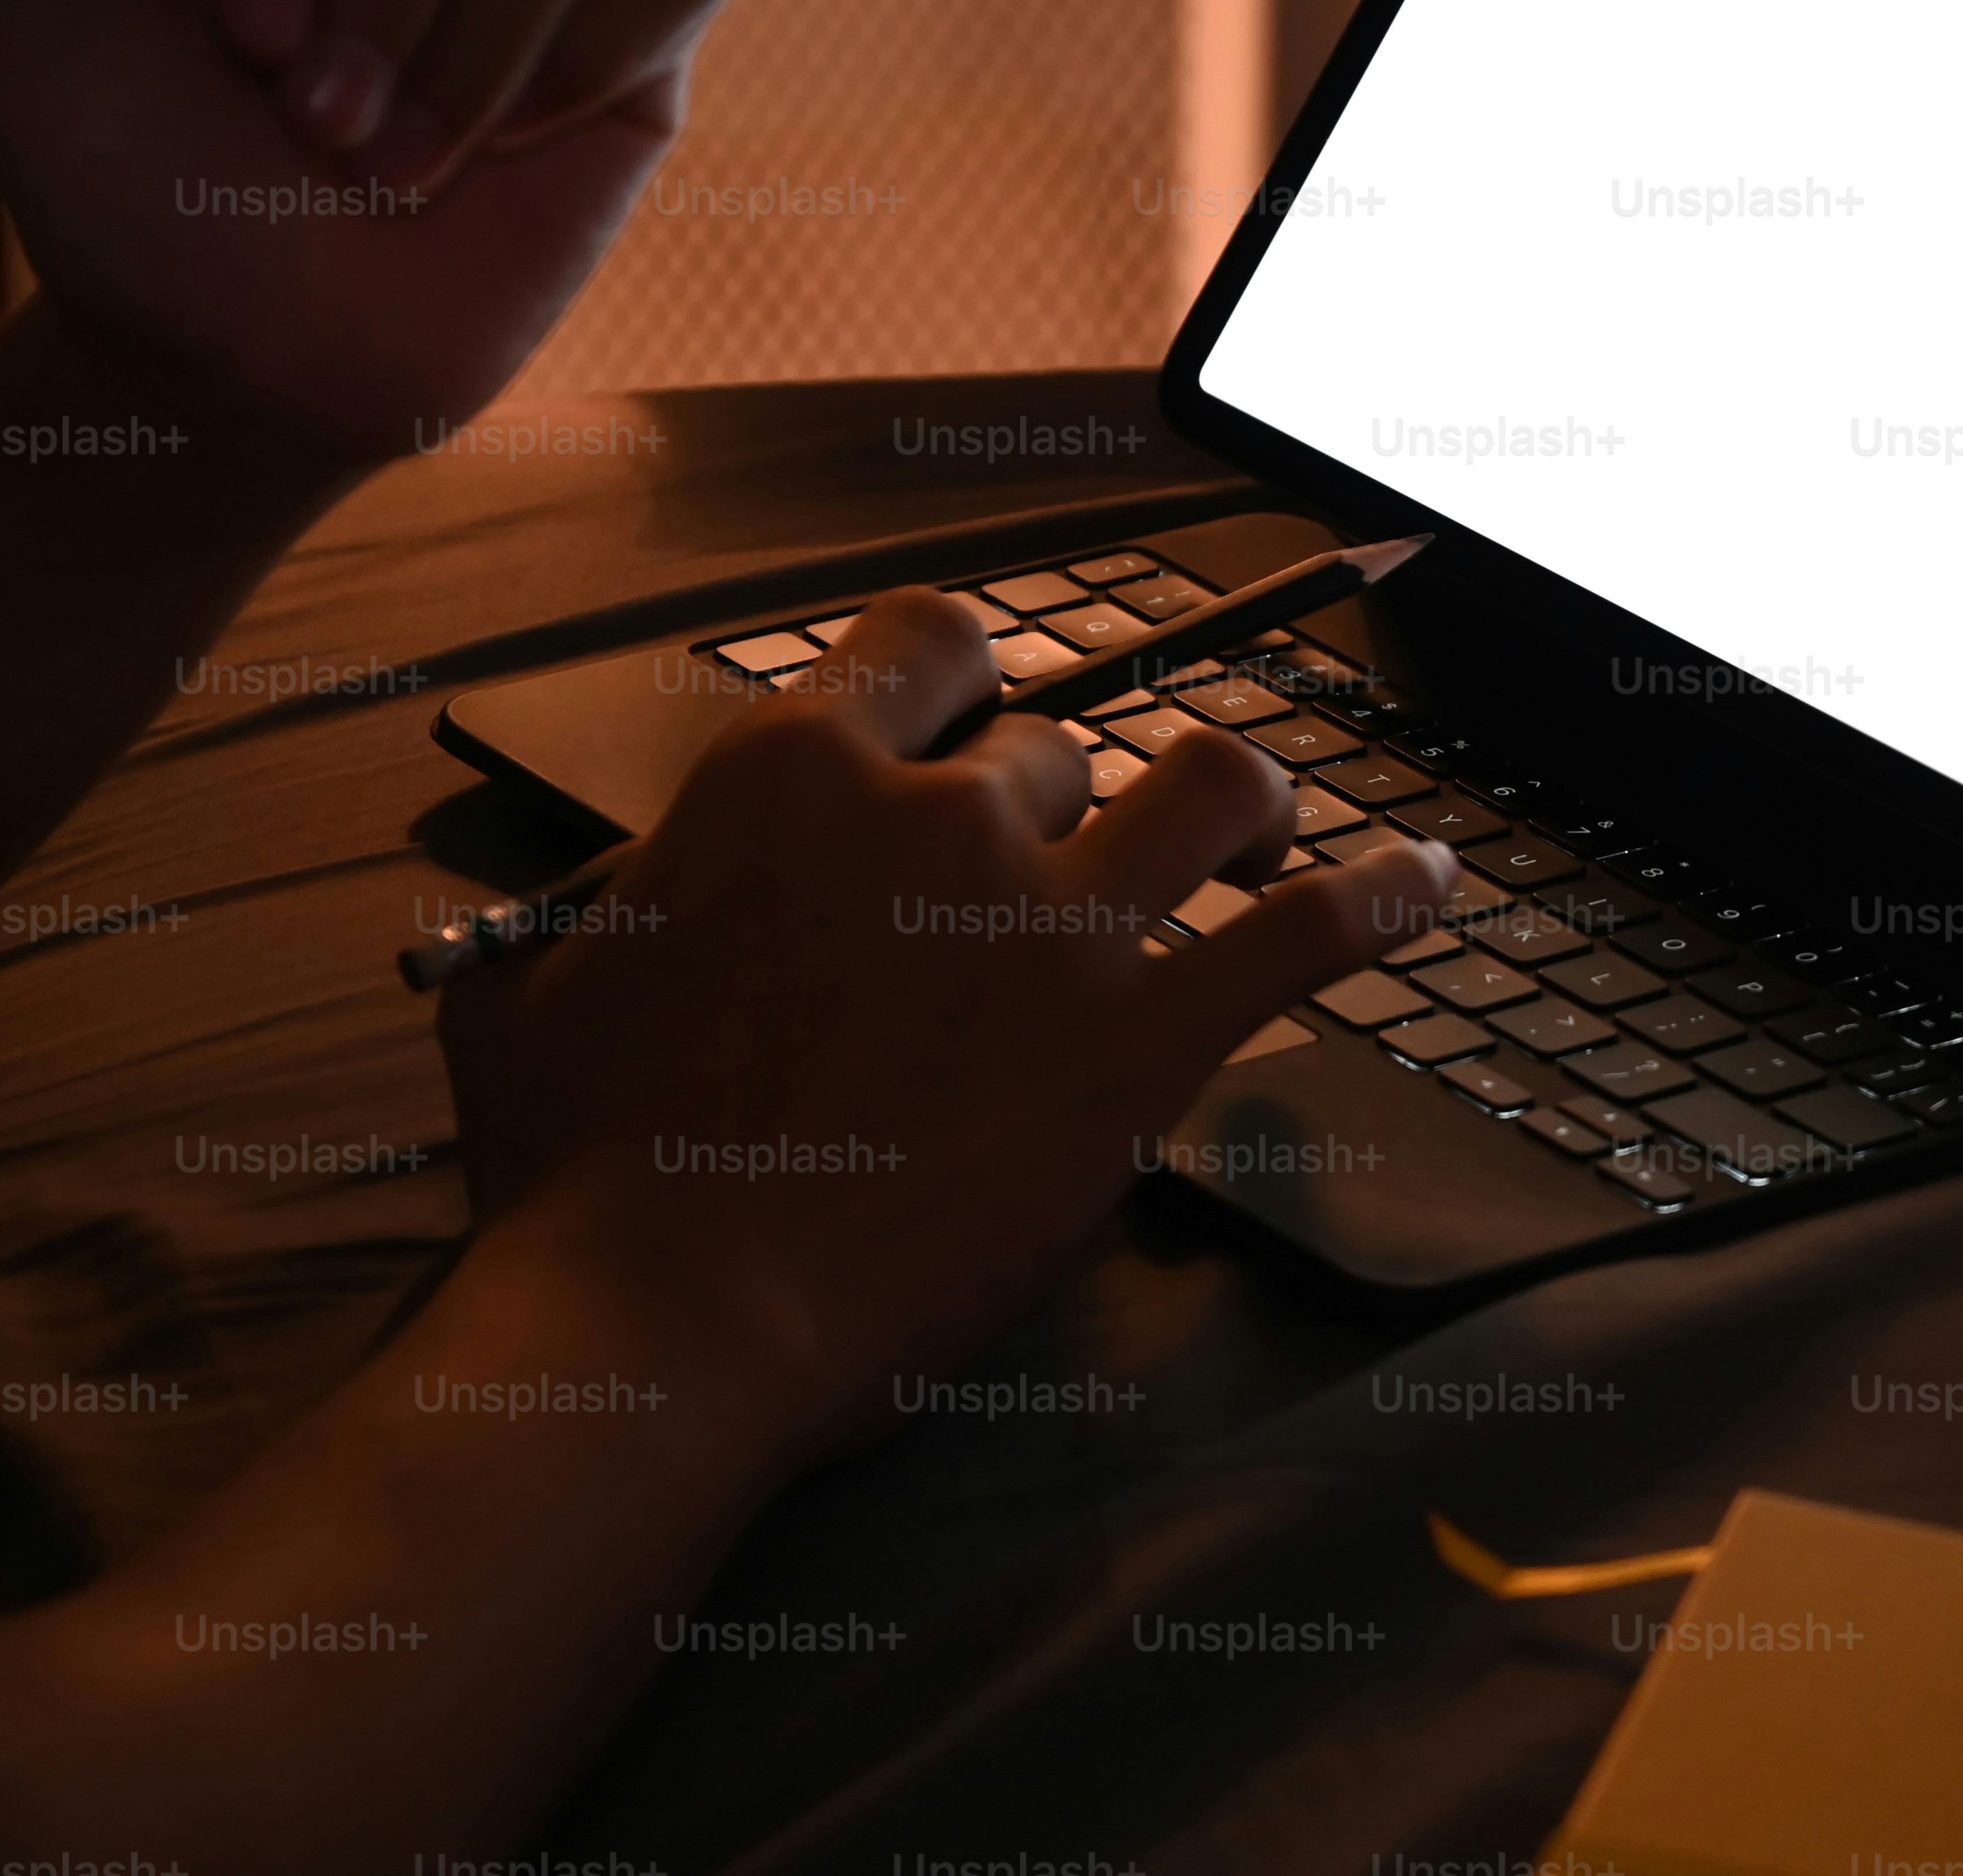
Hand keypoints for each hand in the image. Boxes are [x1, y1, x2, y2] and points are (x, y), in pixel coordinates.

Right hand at [435, 592, 1463, 1419]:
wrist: (664, 1319)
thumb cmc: (585, 1168)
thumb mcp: (534, 985)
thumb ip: (585, 908)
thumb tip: (602, 900)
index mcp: (790, 768)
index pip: (934, 642)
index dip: (967, 686)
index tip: (975, 730)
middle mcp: (933, 811)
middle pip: (1051, 757)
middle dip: (1049, 822)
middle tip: (1036, 908)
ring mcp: (1050, 920)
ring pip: (1208, 785)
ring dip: (1236, 803)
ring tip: (1258, 834)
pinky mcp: (1137, 1036)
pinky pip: (1308, 929)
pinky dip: (1382, 896)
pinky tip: (1428, 886)